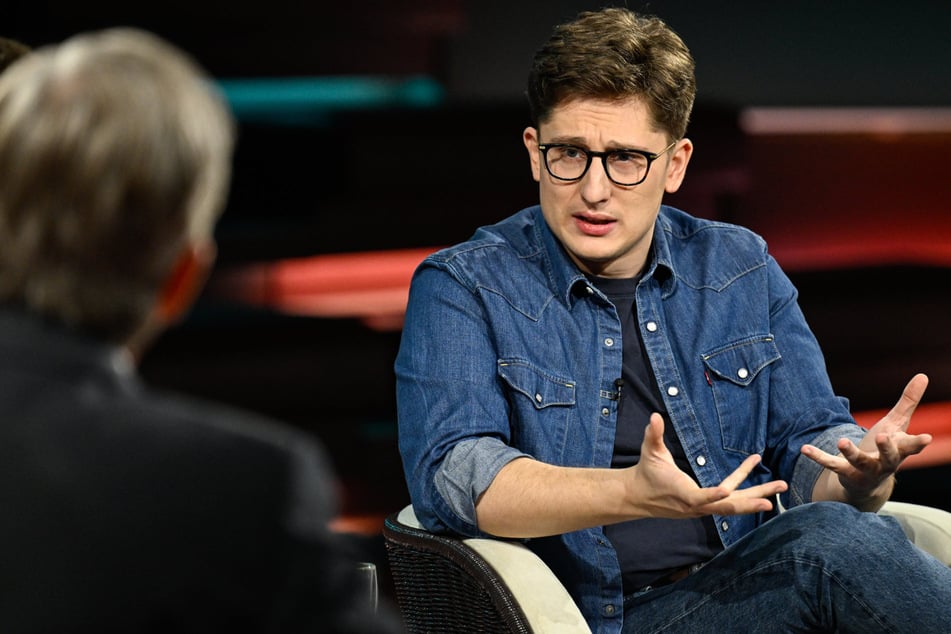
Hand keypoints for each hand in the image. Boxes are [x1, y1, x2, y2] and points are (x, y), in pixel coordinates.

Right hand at [628, 413, 787, 518]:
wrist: (640, 496)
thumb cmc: (647, 472)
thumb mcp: (650, 452)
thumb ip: (653, 435)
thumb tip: (654, 417)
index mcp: (682, 493)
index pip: (699, 497)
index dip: (712, 495)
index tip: (725, 492)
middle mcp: (696, 505)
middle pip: (727, 507)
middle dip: (750, 503)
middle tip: (771, 501)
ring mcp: (704, 507)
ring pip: (735, 505)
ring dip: (757, 496)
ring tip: (780, 487)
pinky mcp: (708, 505)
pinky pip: (731, 500)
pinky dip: (747, 494)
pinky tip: (763, 487)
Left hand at [802, 373, 932, 501]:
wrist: (868, 483)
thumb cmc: (885, 448)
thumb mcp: (896, 424)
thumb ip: (908, 402)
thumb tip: (923, 375)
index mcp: (899, 450)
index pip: (911, 446)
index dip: (919, 443)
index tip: (927, 438)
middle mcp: (885, 463)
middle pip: (889, 457)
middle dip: (886, 448)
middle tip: (882, 436)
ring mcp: (865, 470)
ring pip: (859, 462)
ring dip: (851, 453)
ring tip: (842, 441)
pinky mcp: (845, 473)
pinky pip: (831, 465)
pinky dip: (819, 457)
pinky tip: (805, 449)